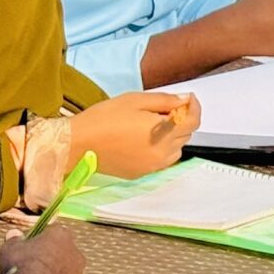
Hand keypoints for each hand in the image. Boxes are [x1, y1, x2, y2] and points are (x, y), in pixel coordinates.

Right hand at [0, 224, 87, 273]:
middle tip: (32, 266)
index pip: (50, 231)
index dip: (37, 239)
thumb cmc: (21, 269)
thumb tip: (14, 234)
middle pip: (61, 251)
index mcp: (61, 235)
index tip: (27, 248)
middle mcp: (75, 252)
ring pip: (65, 271)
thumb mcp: (9, 249)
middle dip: (49, 257)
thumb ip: (14, 239)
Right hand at [71, 91, 200, 177]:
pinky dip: (160, 149)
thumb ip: (165, 101)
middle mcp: (161, 153)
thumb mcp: (135, 100)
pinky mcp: (141, 173)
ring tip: (154, 125)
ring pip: (175, 150)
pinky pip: (161, 161)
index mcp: (162, 133)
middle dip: (182, 120)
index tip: (188, 100)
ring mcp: (152, 166)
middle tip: (167, 108)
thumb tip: (184, 100)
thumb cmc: (104, 119)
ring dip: (173, 137)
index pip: (193, 122)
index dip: (194, 108)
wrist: (79, 144)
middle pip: (185, 136)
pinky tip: (143, 139)